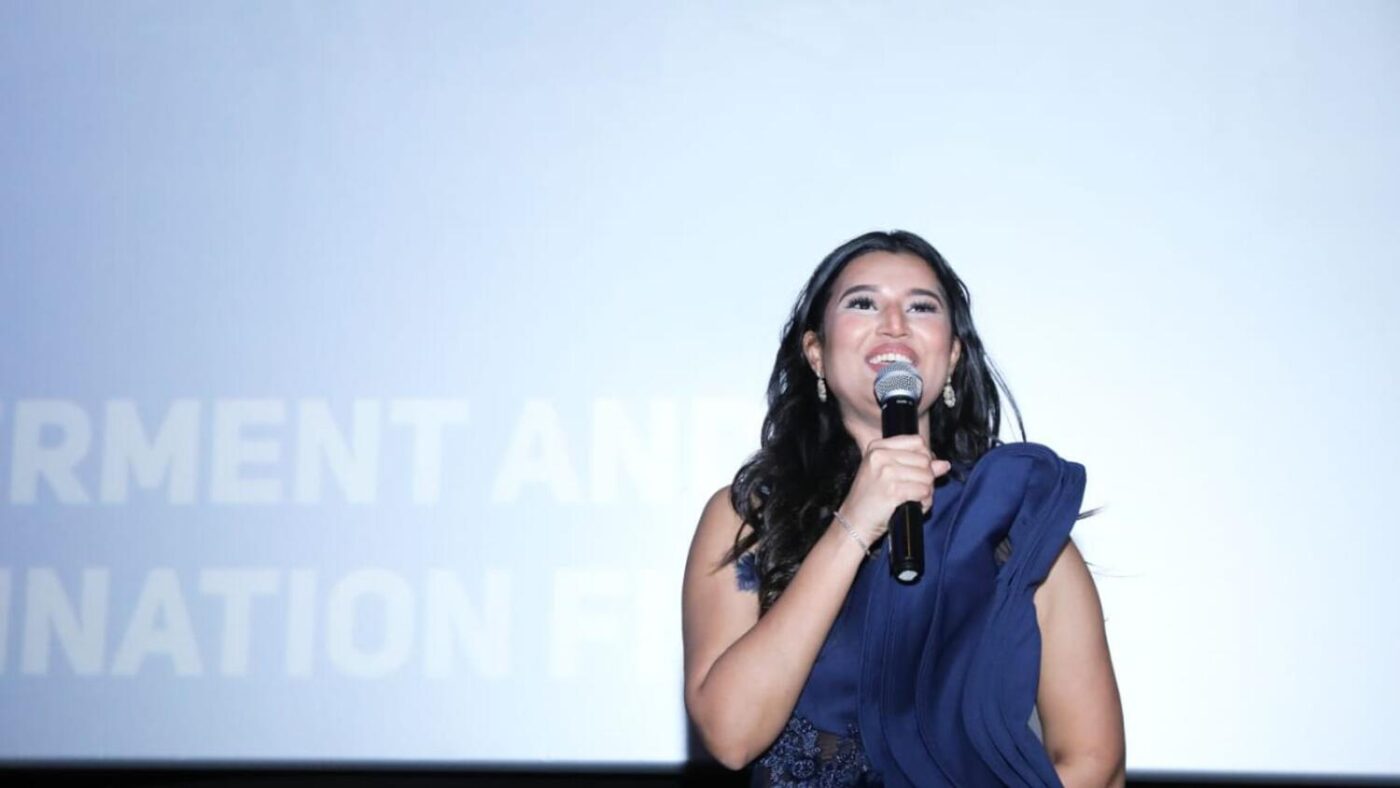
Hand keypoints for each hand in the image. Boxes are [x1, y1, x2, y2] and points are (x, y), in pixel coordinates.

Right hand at [836, 435, 951, 543]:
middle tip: (915, 490)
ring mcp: (886, 473)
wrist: (854, 521)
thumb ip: (915, 465)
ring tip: (913, 499)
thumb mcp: (888, 474)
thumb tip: (944, 464)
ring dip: (926, 491)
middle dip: (927, 477)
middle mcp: (880, 456)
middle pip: (925, 459)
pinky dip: (924, 502)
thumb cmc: (870, 498)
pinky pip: (924, 492)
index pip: (917, 441)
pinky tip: (913, 506)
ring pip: (927, 476)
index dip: (926, 457)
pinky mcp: (893, 490)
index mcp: (877, 447)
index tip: (920, 470)